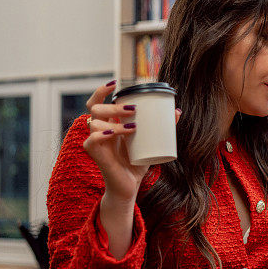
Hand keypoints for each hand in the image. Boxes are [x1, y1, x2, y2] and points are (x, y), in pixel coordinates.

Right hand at [83, 81, 181, 202]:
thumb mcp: (151, 142)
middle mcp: (99, 129)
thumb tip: (176, 111)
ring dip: (114, 122)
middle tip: (134, 110)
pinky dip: (101, 135)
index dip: (102, 90)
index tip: (116, 83)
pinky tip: (114, 133)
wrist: (130, 185)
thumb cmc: (138, 162)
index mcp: (109, 123)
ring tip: (133, 127)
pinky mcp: (94, 154)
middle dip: (114, 106)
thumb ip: (162, 127)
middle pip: (96, 108)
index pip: (98, 101)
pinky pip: (91, 141)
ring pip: (93, 122)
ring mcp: (95, 141)